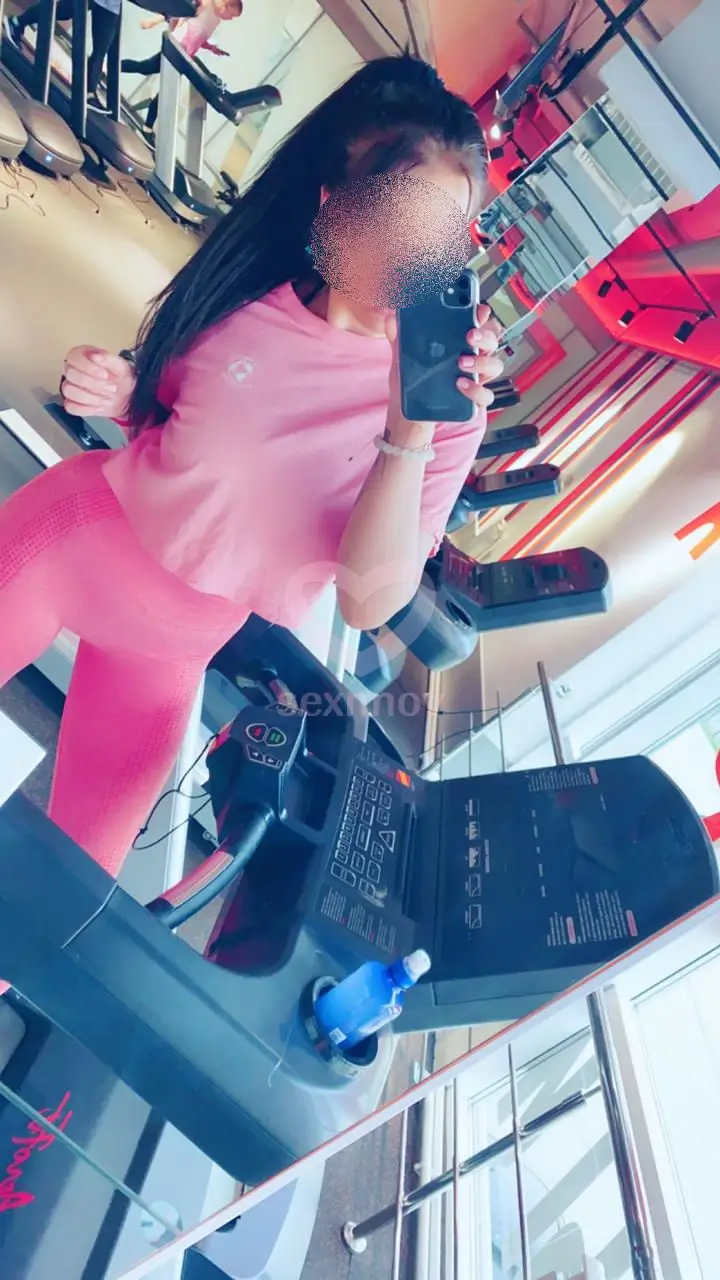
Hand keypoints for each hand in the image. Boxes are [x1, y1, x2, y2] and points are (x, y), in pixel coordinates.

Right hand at [61, 346, 135, 419]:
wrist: (124, 395)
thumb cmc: (119, 377)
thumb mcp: (120, 366)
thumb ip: (109, 358)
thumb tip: (96, 356)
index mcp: (80, 355)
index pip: (74, 358)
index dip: (89, 368)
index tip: (105, 375)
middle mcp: (71, 369)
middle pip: (71, 375)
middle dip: (93, 383)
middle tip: (112, 388)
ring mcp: (69, 386)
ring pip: (68, 391)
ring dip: (90, 397)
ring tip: (107, 399)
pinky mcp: (71, 402)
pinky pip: (70, 407)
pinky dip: (85, 409)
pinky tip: (98, 407)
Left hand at [383, 303, 504, 447]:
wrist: (407, 416)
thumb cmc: (411, 383)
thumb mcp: (403, 359)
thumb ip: (399, 338)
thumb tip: (391, 319)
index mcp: (458, 343)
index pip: (477, 324)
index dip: (482, 315)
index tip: (479, 310)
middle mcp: (472, 358)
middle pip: (492, 341)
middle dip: (485, 335)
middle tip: (469, 335)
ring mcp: (475, 379)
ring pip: (495, 366)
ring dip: (482, 361)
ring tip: (461, 362)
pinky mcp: (472, 401)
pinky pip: (485, 395)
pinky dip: (476, 390)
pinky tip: (461, 385)